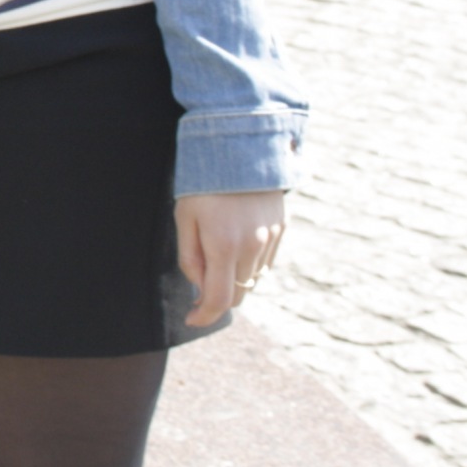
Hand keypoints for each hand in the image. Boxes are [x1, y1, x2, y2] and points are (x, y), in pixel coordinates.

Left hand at [176, 190, 286, 328]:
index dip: (205, 315)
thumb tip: (199, 288)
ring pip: (254, 279)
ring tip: (216, 256)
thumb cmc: (203, 183)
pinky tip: (236, 245)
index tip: (191, 318)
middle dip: (219, 298)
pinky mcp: (282, 230)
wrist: (242, 148)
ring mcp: (271, 239)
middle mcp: (253, 247)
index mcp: (224, 245)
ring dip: (235, 280)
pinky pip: (266, 262)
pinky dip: (250, 265)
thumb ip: (191, 257)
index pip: (219, 299)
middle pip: (239, 294)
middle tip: (199, 289)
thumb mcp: (185, 217)